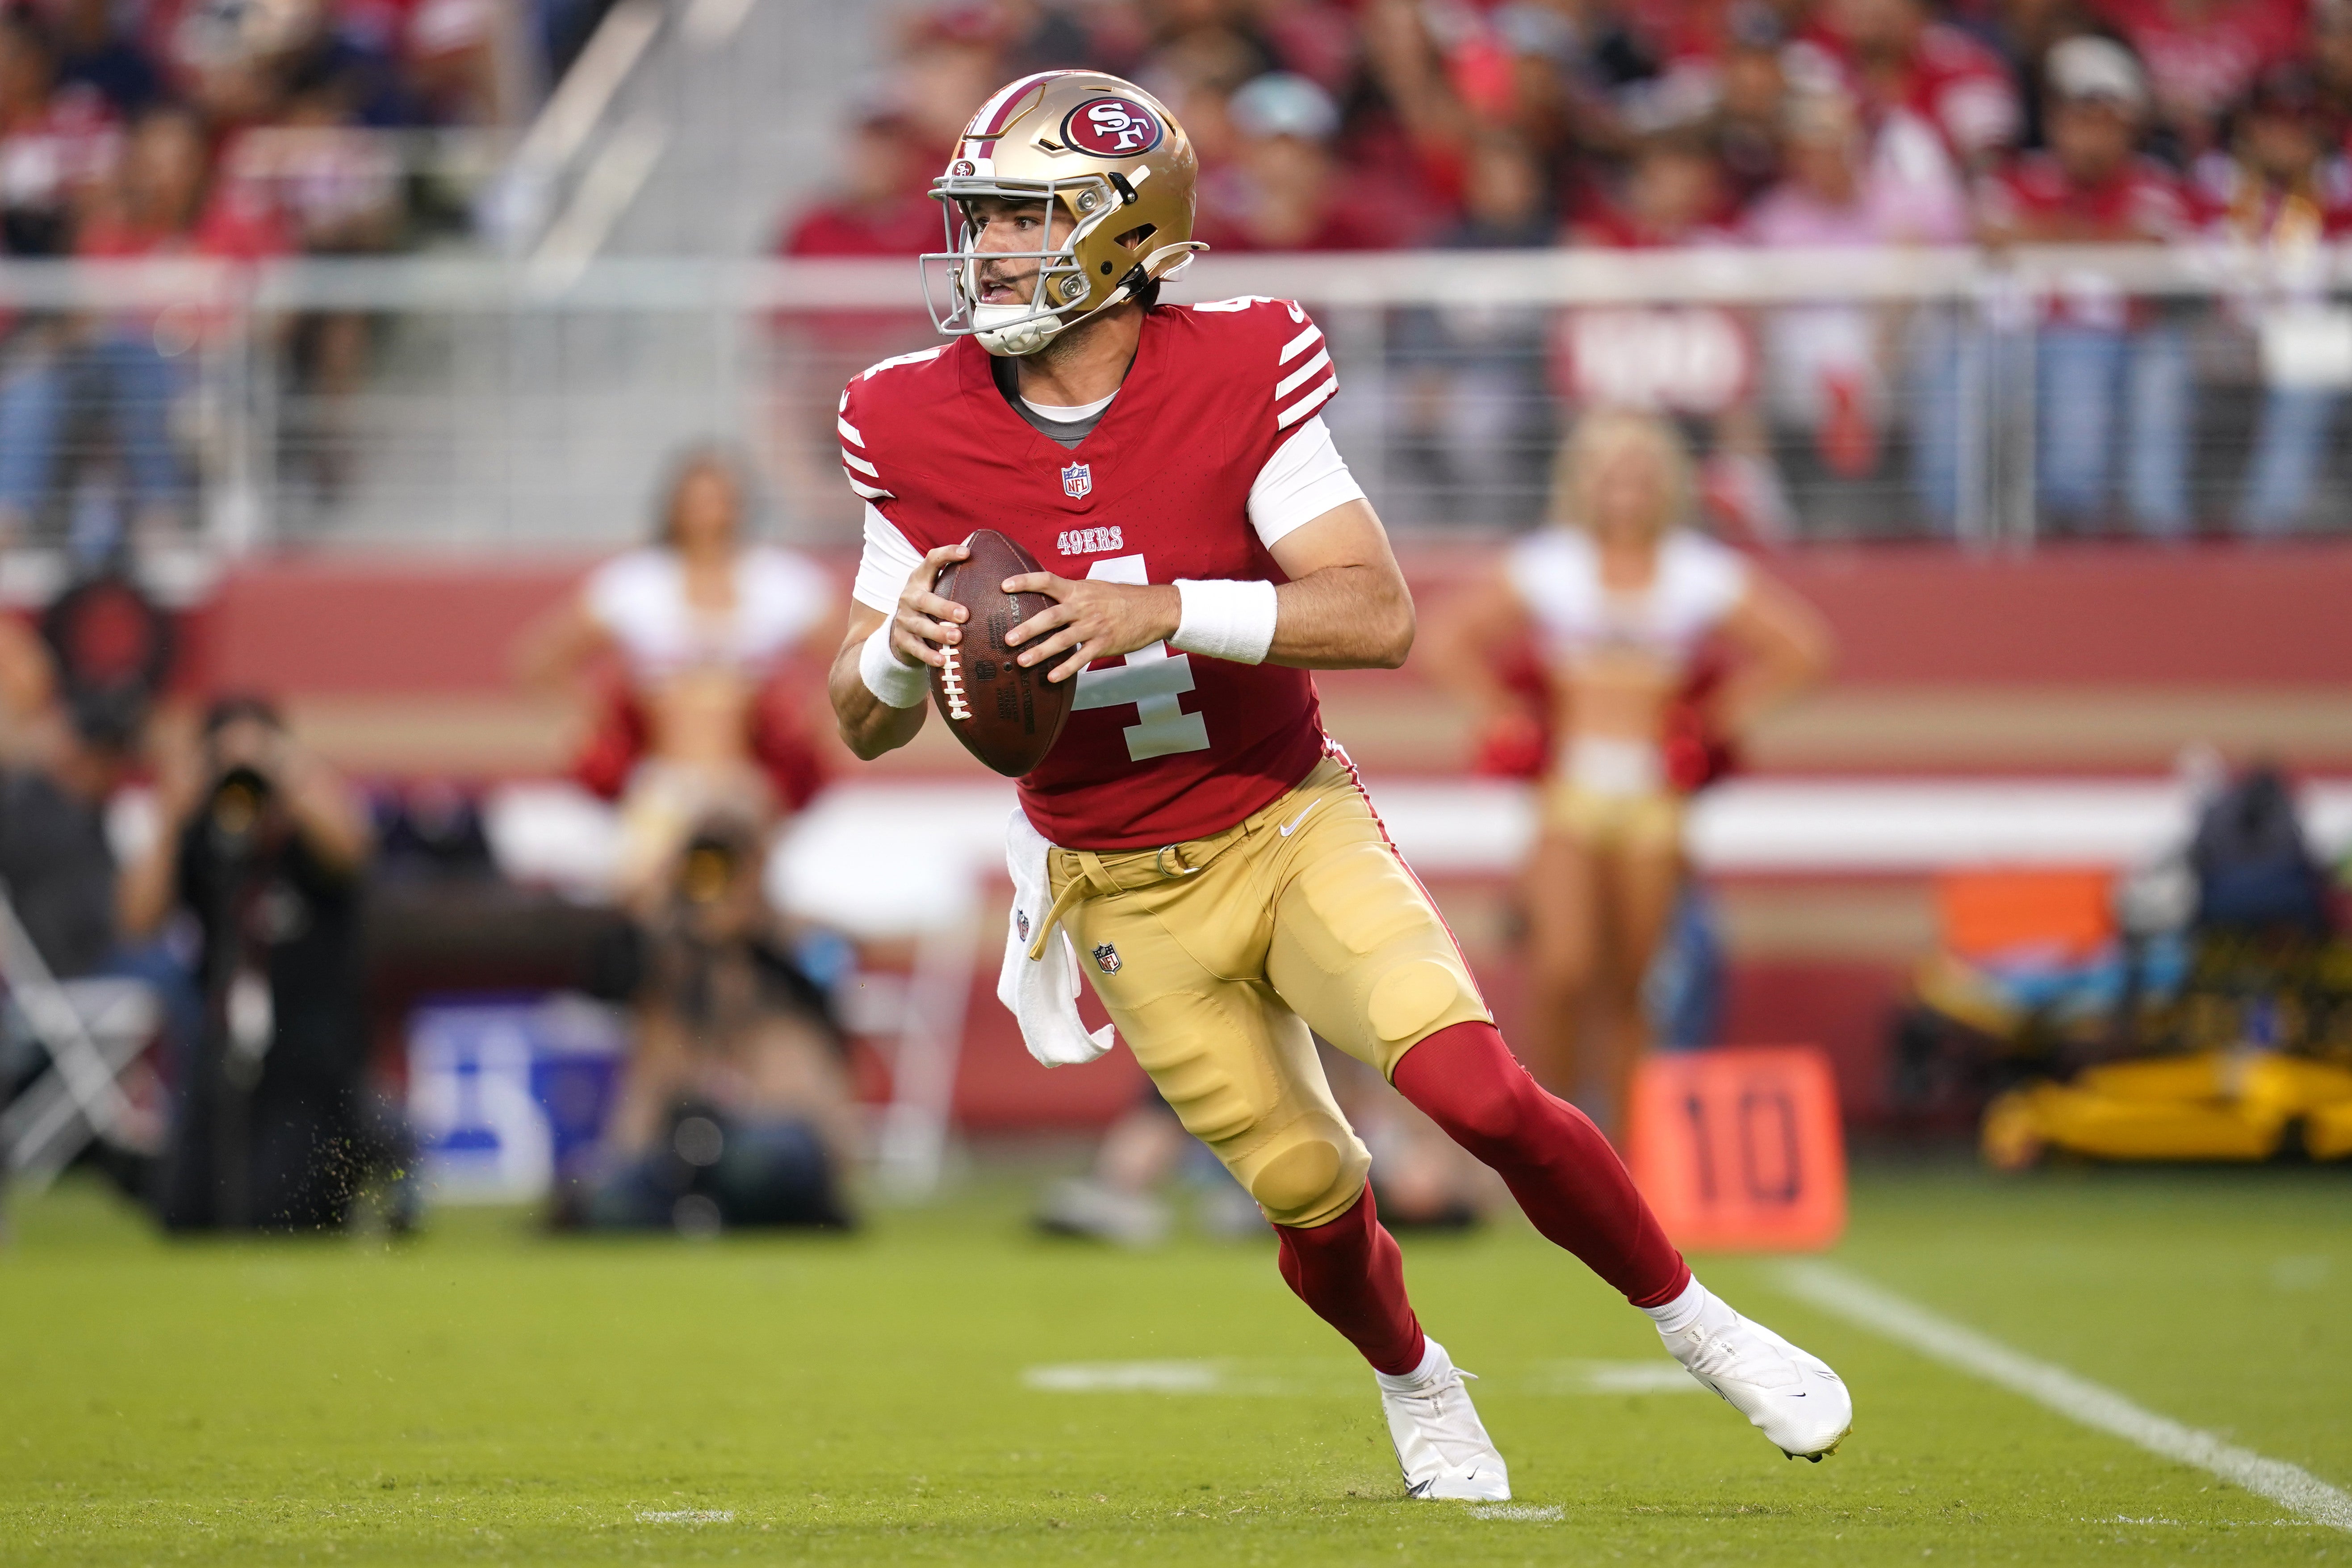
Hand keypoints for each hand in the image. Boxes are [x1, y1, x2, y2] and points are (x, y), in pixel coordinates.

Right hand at [889, 543, 971, 669]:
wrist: (901, 630)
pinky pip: (915, 648)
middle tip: (965, 615)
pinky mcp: (901, 639)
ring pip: (920, 625)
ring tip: (957, 637)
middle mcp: (909, 596)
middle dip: (944, 607)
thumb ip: (956, 580)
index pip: (931, 560)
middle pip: (924, 600)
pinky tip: (942, 660)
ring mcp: (904, 619)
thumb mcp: (937, 589)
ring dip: (938, 632)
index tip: (967, 553)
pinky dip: (928, 655)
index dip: (947, 554)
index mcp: (920, 579)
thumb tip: (997, 569)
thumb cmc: (930, 606)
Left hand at [1001, 572, 1179, 683]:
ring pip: (1063, 640)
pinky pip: (1082, 658)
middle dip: (1028, 628)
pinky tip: (1051, 677)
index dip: (1025, 582)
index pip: (1047, 581)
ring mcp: (1094, 627)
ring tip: (1022, 661)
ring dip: (1041, 652)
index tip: (1004, 586)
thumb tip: (1044, 593)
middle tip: (1007, 638)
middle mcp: (1083, 607)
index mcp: (1077, 590)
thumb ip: (1070, 592)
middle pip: (1051, 616)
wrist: (1153, 609)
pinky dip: (1066, 669)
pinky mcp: (1104, 644)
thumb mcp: (1093, 588)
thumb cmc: (1119, 598)